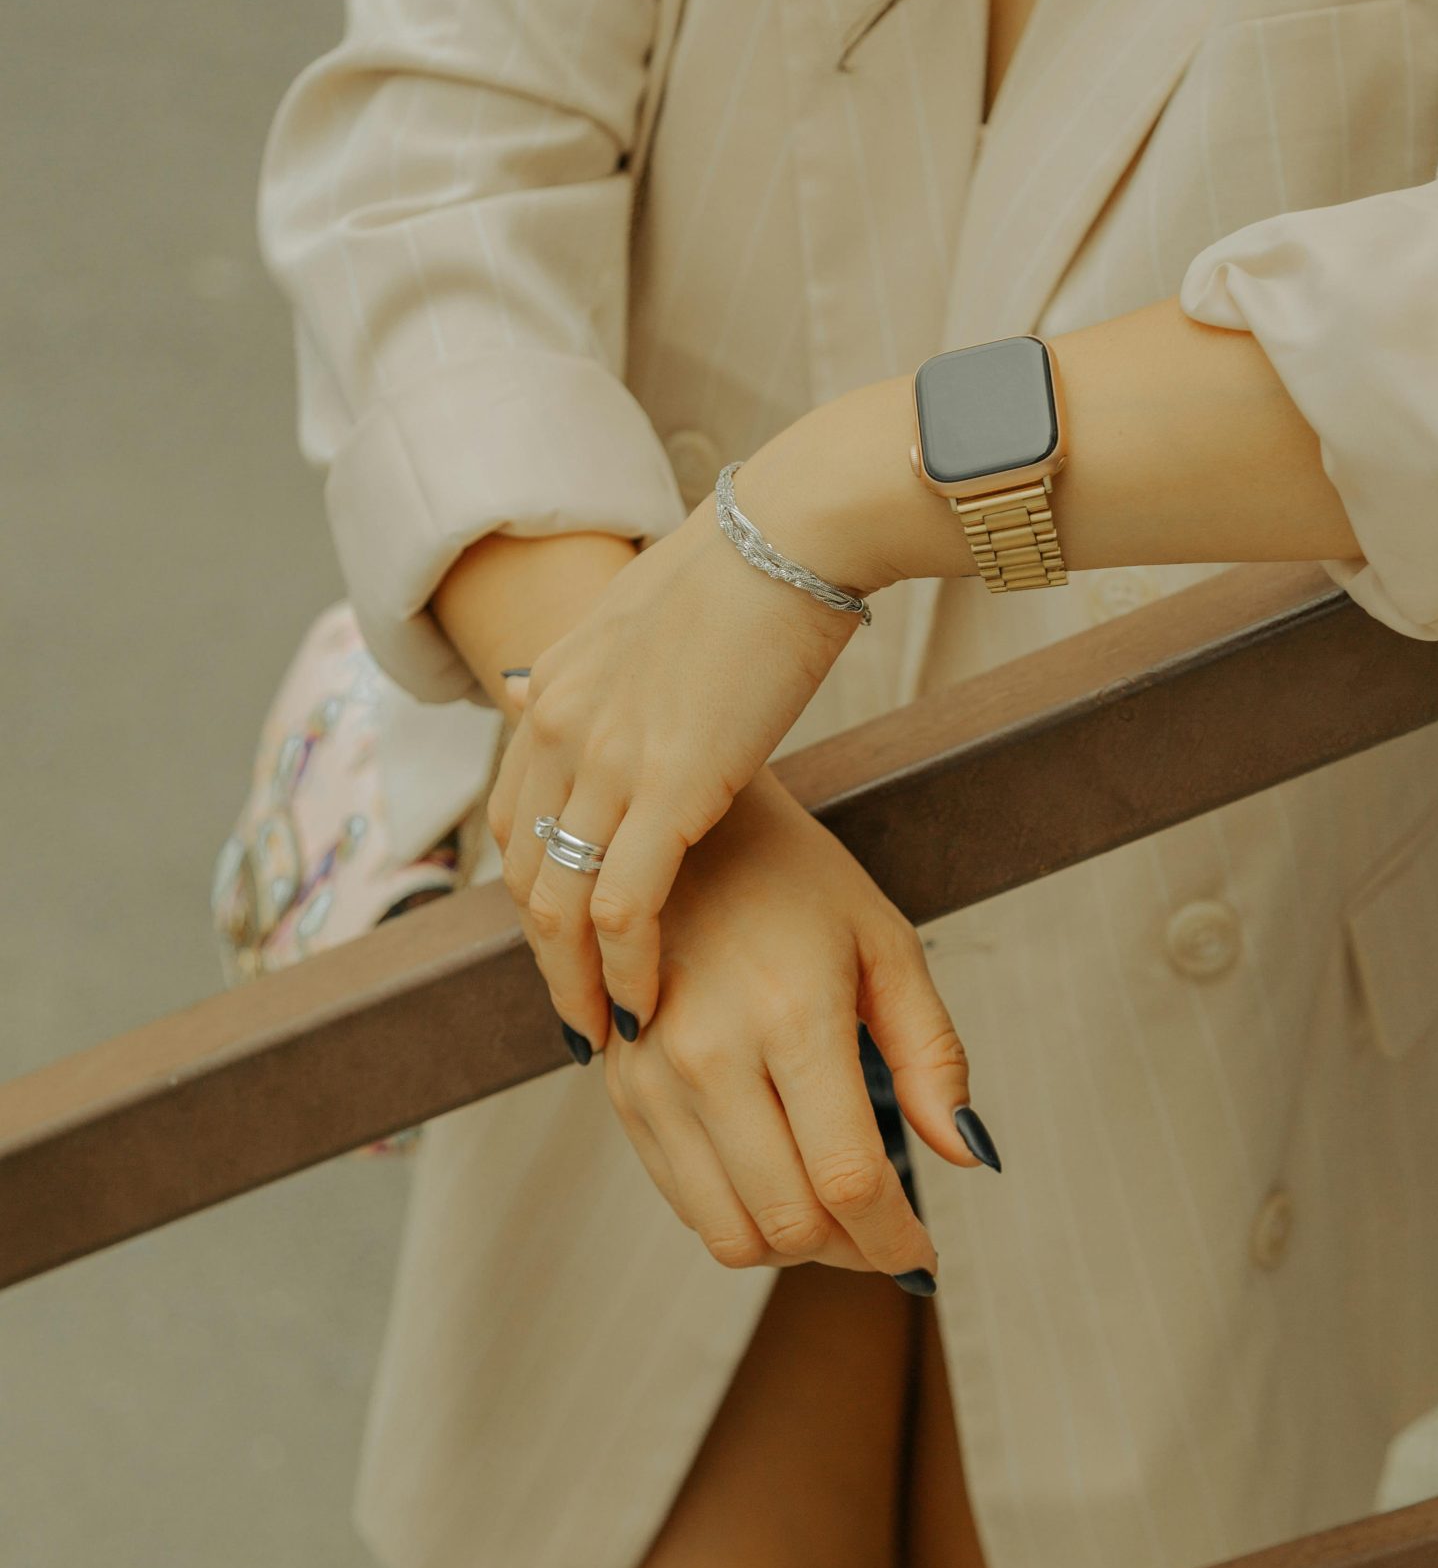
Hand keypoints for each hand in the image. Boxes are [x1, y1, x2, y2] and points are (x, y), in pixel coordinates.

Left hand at [486, 486, 862, 1044]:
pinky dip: (626, 968)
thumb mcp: (650, 618)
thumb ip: (612, 671)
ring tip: (607, 1035)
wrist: (792, 532)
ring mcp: (605, 758)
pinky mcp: (667, 786)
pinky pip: (624, 906)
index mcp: (555, 689)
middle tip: (579, 1015)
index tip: (564, 948)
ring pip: (560, 904)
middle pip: (525, 873)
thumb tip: (590, 687)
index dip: (534, 894)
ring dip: (576, 983)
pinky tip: (646, 1006)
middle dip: (545, 958)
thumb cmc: (751, 566)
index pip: (514, 819)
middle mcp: (558, 726)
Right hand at [575, 771, 990, 1281]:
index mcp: (791, 1013)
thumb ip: (931, 1054)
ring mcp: (652, 1076)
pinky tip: (781, 1180)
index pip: (848, 1178)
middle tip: (891, 1239)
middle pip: (791, 1223)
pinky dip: (741, 1218)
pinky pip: (684, 1201)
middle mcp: (709, 1054)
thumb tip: (969, 1157)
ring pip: (730, 1233)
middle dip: (856, 1253)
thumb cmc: (795, 882)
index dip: (897, 1241)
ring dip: (796, 1250)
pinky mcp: (620, 1089)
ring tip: (838, 1218)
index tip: (926, 1259)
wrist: (669, 830)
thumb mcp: (884, 945)